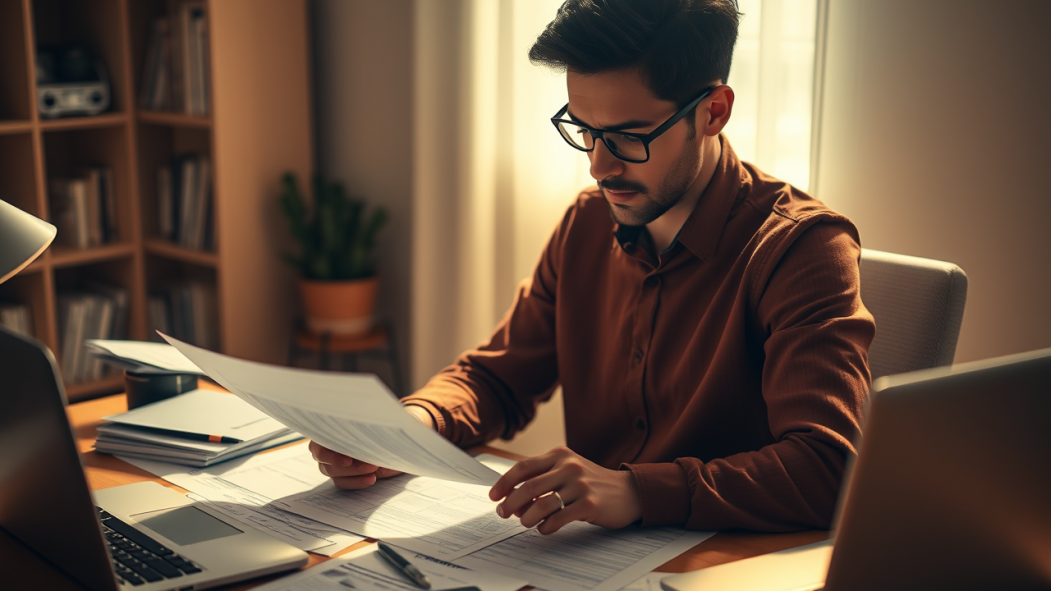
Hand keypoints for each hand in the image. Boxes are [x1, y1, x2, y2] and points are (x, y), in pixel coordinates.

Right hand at [311, 404, 435, 489]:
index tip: (349, 460)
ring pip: (332, 472)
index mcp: (331, 427)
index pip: (318, 442)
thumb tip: (360, 425)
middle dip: (348, 465)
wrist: (396, 440)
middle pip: (324, 460)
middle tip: (371, 465)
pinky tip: (371, 479)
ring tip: (374, 470)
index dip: (330, 453)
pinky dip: (356, 482)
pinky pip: (342, 483)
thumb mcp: (379, 423)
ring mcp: (332, 461)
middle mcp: (327, 444)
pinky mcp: (342, 474)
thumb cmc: (384, 427)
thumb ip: (367, 426)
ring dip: (354, 473)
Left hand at [488, 446, 642, 533]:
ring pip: (541, 504)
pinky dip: (545, 527)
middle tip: (503, 513)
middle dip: (510, 503)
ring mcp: (580, 485)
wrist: (627, 491)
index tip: (494, 496)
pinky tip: (544, 529)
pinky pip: (558, 518)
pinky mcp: (589, 504)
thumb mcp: (568, 469)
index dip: (504, 482)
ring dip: (526, 518)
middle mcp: (569, 466)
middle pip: (529, 487)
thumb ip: (543, 477)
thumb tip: (511, 497)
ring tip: (525, 523)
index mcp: (560, 455)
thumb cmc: (590, 482)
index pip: (523, 467)